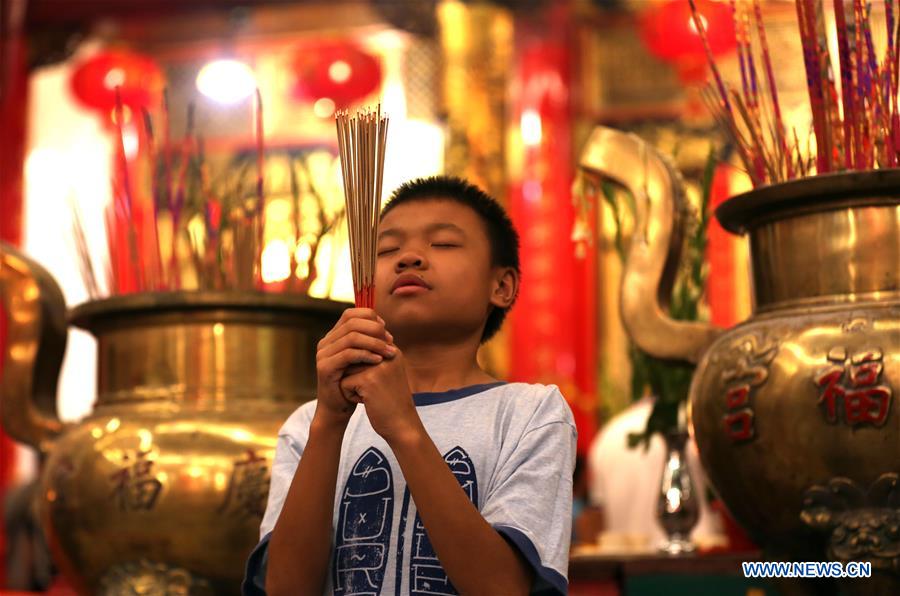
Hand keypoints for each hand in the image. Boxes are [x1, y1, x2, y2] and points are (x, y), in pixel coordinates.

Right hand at [315, 308, 396, 427]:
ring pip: (352, 337)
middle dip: (375, 330)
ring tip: (390, 352)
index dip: (370, 318)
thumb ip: (368, 342)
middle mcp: (326, 342)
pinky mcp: (325, 367)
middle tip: (390, 341)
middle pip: (352, 323)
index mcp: (333, 336)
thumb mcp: (363, 359)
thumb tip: (384, 326)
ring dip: (375, 343)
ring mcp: (323, 354)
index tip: (386, 331)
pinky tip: (379, 360)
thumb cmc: (354, 383)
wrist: (338, 408)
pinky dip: (366, 355)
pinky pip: (348, 354)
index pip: (350, 314)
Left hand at [339, 347, 421, 444]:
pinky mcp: (368, 380)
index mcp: (393, 350)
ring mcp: (377, 366)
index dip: (361, 368)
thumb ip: (374, 358)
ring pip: (346, 370)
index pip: (362, 349)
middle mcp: (386, 354)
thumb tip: (350, 347)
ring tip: (371, 395)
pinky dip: (351, 396)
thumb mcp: (388, 373)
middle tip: (374, 391)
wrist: (403, 425)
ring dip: (352, 385)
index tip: (374, 383)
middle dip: (356, 376)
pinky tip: (367, 402)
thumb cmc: (392, 401)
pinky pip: (344, 383)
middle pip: (353, 359)